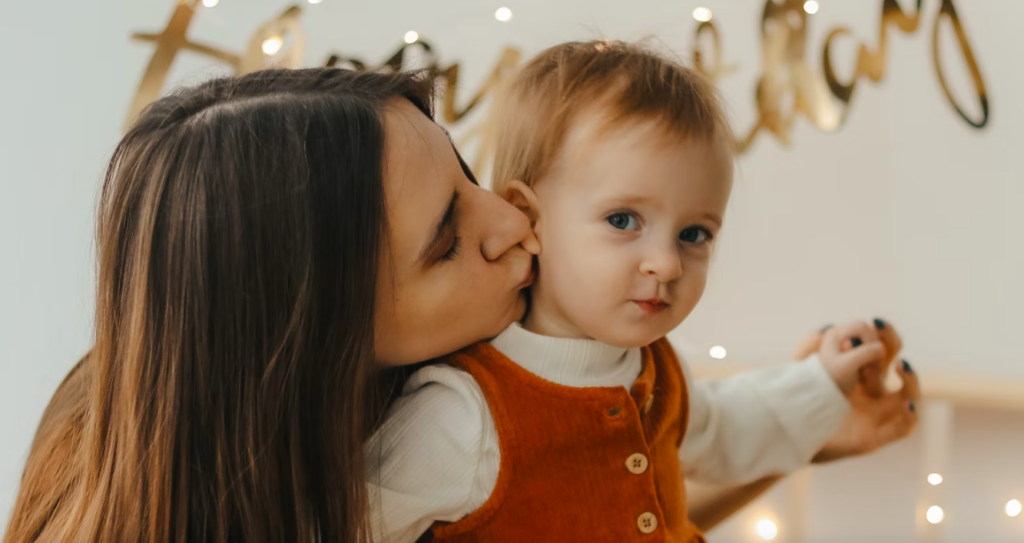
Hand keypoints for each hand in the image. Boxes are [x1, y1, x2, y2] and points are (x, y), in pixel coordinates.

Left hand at [794, 320, 920, 462]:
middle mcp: (870, 393)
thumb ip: (808, 350)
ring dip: (911, 380)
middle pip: (893, 365)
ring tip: (900, 365)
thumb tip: (826, 327)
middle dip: (893, 346)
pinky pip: (902, 428)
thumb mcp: (795, 374)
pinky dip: (910, 415)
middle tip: (882, 335)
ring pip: (906, 397)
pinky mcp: (872, 438)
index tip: (875, 323)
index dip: (882, 335)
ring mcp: (874, 415)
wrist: (788, 440)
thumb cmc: (796, 408)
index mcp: (855, 375)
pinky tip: (906, 402)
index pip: (877, 349)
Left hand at [812, 320, 888, 395]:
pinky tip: (864, 376)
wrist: (823, 393)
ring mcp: (852, 346)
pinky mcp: (859, 356)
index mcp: (837, 333)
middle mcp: (844, 336)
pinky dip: (873, 366)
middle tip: (867, 370)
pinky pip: (874, 356)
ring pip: (875, 347)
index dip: (870, 341)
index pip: (862, 326)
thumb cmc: (831, 379)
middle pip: (871, 335)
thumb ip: (865, 353)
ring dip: (875, 361)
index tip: (868, 359)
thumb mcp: (847, 366)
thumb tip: (881, 347)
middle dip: (874, 353)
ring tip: (865, 374)